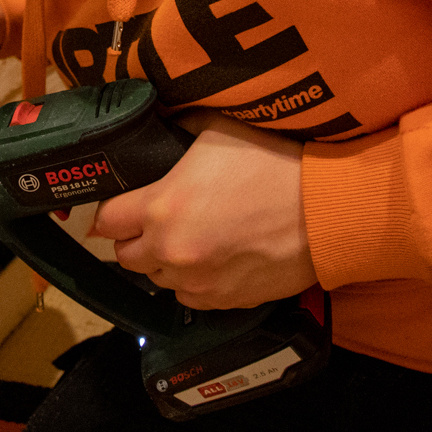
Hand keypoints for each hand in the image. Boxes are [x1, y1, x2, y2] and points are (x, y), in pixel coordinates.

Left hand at [91, 110, 317, 309]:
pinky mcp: (225, 303)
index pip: (106, 221)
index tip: (121, 203)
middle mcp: (171, 252)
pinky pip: (192, 299)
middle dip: (135, 238)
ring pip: (159, 280)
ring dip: (166, 262)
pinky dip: (195, 282)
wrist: (326, 208)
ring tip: (190, 238)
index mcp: (161, 207)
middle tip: (156, 219)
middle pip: (126, 257)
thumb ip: (179, 132)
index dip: (111, 210)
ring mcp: (198, 284)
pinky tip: (215, 258)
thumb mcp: (218, 128)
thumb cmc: (275, 161)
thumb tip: (162, 129)